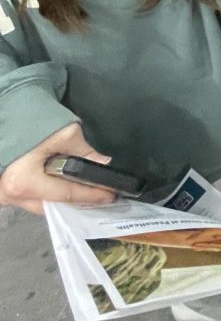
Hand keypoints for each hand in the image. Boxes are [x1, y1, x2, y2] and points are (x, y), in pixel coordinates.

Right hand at [0, 123, 115, 215]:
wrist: (8, 114)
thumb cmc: (31, 122)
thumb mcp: (63, 134)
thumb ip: (85, 152)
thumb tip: (104, 165)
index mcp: (24, 182)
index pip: (66, 194)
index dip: (91, 195)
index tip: (110, 195)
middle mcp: (11, 195)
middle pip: (54, 206)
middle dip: (79, 202)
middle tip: (102, 196)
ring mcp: (6, 195)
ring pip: (43, 206)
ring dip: (65, 200)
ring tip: (88, 193)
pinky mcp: (6, 191)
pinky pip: (34, 200)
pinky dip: (51, 195)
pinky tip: (67, 189)